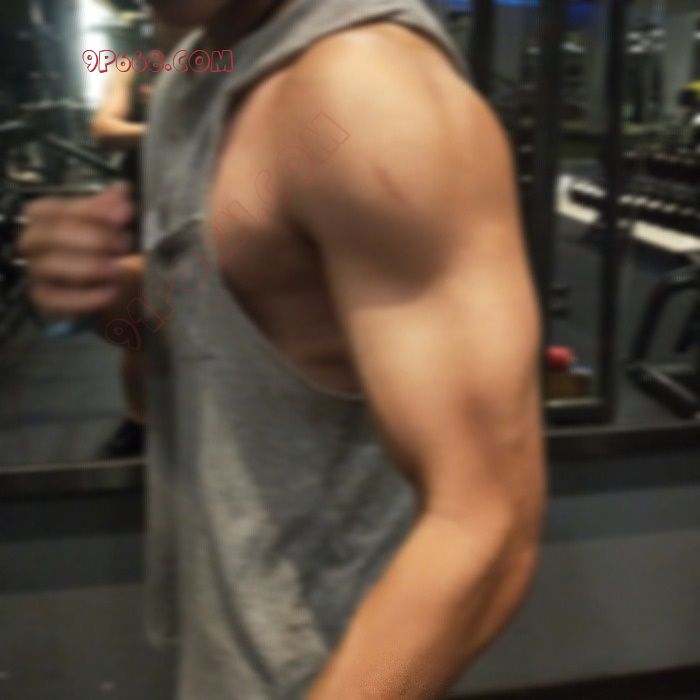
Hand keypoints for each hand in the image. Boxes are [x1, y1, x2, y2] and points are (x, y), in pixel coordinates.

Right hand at [18, 183, 135, 317]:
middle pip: (52, 234)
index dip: (90, 210)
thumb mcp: (113, 226)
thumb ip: (114, 208)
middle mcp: (34, 242)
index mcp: (45, 216)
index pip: (54, 208)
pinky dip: (86, 297)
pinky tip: (110, 293)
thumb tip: (123, 191)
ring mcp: (36, 272)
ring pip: (52, 265)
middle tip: (125, 244)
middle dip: (93, 238)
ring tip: (119, 268)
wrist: (115, 289)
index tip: (125, 213)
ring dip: (90, 266)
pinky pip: (57, 300)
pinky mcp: (45, 300)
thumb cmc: (108, 250)